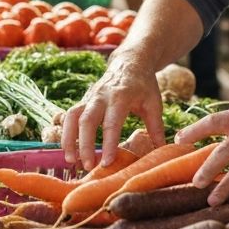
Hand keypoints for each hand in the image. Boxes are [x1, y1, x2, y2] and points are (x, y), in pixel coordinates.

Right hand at [61, 54, 164, 170]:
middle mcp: (101, 96)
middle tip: (88, 166)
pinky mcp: (83, 100)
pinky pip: (69, 115)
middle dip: (84, 145)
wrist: (130, 62)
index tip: (107, 163)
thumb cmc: (144, 85)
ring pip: (72, 117)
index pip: (111, 123)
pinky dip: (66, 132)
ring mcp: (90, 97)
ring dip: (69, 139)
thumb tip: (162, 150)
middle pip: (87, 121)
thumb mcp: (154, 103)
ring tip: (72, 161)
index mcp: (121, 96)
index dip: (108, 144)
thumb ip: (156, 127)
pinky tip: (67, 149)